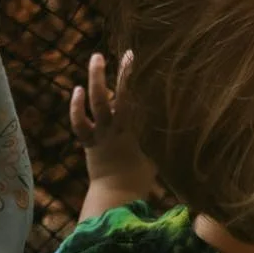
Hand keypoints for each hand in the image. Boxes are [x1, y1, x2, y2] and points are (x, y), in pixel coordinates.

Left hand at [70, 52, 154, 213]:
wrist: (117, 197)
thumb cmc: (140, 177)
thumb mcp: (154, 155)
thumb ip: (157, 136)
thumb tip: (176, 119)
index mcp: (132, 132)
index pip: (132, 98)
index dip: (130, 76)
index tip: (131, 55)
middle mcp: (115, 130)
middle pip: (113, 98)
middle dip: (116, 75)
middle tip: (111, 54)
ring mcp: (100, 135)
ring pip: (95, 105)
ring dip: (95, 81)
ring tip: (96, 59)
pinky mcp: (88, 142)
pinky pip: (79, 124)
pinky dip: (77, 107)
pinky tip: (77, 90)